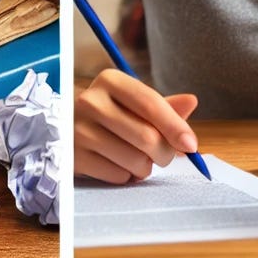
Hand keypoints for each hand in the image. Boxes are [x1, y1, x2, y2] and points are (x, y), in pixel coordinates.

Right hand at [74, 69, 198, 183]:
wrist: (66, 125)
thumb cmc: (109, 113)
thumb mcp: (132, 102)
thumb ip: (163, 105)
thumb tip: (192, 101)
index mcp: (110, 80)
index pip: (150, 103)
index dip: (175, 126)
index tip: (191, 144)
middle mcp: (91, 101)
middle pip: (147, 137)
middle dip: (164, 152)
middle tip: (163, 154)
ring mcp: (79, 130)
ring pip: (136, 160)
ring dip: (146, 166)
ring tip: (137, 156)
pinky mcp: (75, 157)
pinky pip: (119, 176)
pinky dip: (127, 176)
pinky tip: (118, 163)